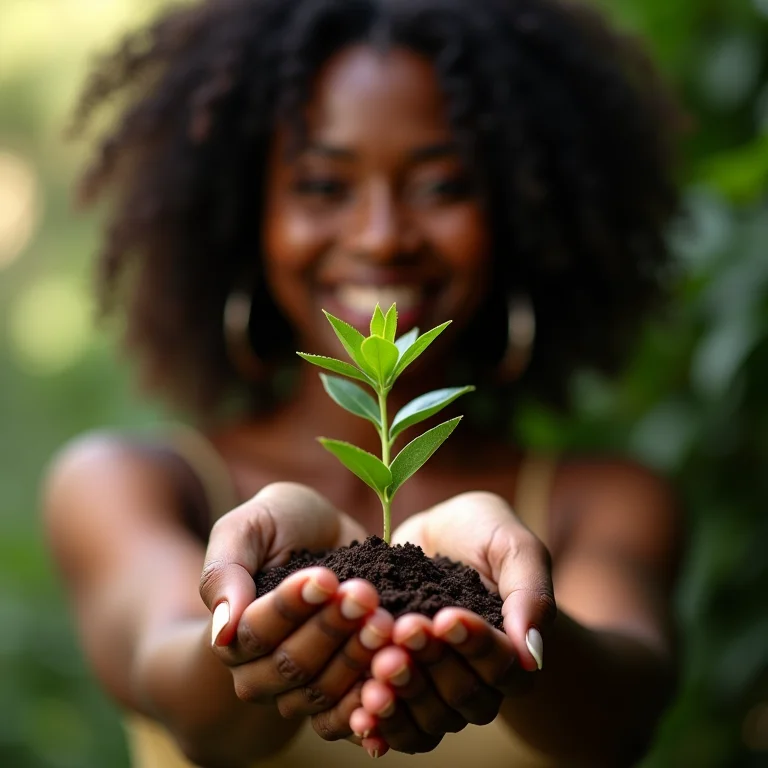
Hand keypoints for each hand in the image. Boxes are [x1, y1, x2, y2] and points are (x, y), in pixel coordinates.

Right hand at [199, 482, 391, 736]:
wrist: (324, 534)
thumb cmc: (279, 524)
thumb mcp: (248, 528)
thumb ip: (224, 572)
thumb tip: (222, 632)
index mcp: (231, 634)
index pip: (256, 632)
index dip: (290, 608)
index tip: (324, 578)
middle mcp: (260, 671)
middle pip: (291, 665)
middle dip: (330, 629)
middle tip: (363, 594)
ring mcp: (300, 688)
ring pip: (322, 690)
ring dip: (356, 657)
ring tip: (385, 620)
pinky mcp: (339, 695)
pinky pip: (349, 715)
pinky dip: (371, 697)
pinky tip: (393, 669)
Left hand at [349, 492, 555, 752]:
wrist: (435, 533)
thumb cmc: (482, 532)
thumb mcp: (511, 545)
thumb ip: (529, 592)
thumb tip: (532, 656)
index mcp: (514, 650)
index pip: (502, 664)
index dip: (474, 645)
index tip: (445, 617)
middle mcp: (480, 681)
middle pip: (464, 695)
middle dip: (432, 664)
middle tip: (403, 631)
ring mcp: (440, 690)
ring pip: (431, 718)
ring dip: (404, 696)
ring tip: (377, 668)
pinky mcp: (404, 690)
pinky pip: (399, 727)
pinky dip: (382, 726)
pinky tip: (359, 717)